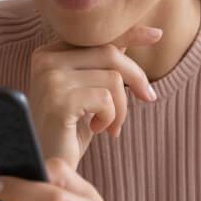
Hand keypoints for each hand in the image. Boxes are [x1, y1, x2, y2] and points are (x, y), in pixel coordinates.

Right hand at [28, 24, 162, 169]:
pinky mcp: (58, 100)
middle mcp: (45, 59)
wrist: (44, 167)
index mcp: (50, 52)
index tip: (157, 34)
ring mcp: (49, 78)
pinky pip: (106, 99)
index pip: (97, 36)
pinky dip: (111, 117)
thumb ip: (105, 62)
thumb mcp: (89, 90)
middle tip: (146, 99)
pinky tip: (96, 130)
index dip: (129, 34)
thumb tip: (145, 34)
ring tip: (109, 126)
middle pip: (110, 53)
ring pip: (113, 78)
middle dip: (136, 78)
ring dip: (122, 107)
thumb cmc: (68, 130)